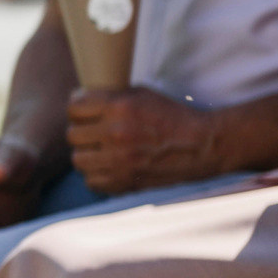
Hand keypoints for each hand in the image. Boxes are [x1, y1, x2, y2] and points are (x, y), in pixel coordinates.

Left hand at [67, 86, 219, 195]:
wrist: (205, 146)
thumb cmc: (171, 116)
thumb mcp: (141, 95)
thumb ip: (107, 97)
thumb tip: (75, 99)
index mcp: (120, 107)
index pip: (74, 108)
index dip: (78, 110)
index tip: (86, 114)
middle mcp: (117, 133)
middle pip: (72, 135)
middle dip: (82, 133)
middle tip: (95, 134)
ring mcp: (120, 160)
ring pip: (78, 160)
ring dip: (88, 156)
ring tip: (102, 152)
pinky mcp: (126, 182)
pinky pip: (92, 181)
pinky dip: (98, 176)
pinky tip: (111, 167)